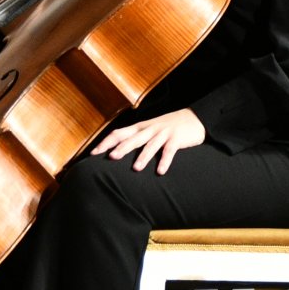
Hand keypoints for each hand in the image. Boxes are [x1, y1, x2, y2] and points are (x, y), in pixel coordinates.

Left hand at [91, 108, 205, 174]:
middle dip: (122, 148)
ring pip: (151, 145)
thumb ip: (136, 137)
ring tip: (136, 168)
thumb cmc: (169, 126)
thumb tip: (115, 149)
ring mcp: (164, 133)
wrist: (195, 118)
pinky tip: (160, 171)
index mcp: (141, 127)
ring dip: (143, 156)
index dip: (106, 142)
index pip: (119, 133)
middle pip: (133, 138)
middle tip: (111, 158)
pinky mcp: (177, 138)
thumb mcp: (150, 128)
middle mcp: (150, 129)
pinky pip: (170, 150)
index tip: (94, 153)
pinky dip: (165, 161)